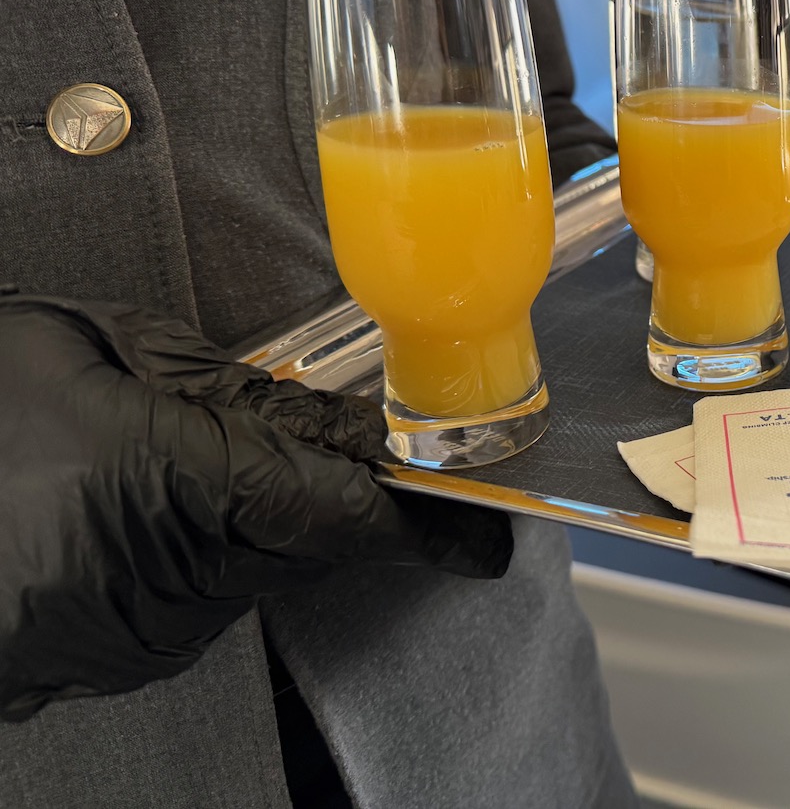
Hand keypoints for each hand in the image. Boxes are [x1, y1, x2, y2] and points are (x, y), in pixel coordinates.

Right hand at [0, 294, 512, 720]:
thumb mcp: (85, 350)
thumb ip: (218, 388)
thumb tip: (325, 423)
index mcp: (171, 483)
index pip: (347, 518)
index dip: (426, 526)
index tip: (484, 537)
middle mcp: (167, 578)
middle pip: (314, 543)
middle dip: (326, 493)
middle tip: (277, 437)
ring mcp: (134, 632)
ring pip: (260, 571)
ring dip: (254, 519)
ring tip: (155, 461)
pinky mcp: (107, 657)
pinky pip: (200, 600)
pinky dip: (202, 553)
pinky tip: (131, 507)